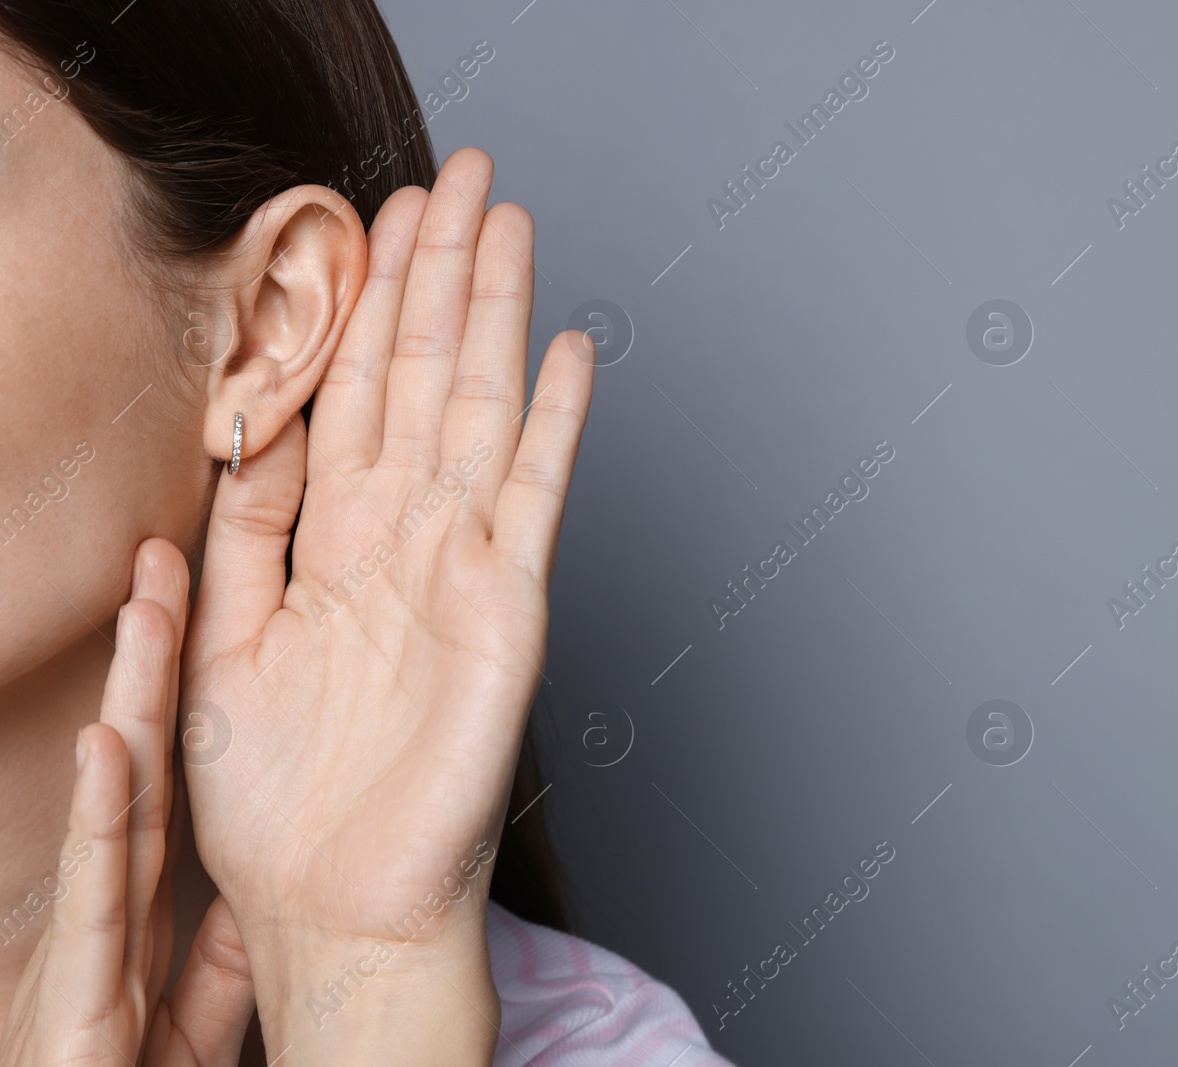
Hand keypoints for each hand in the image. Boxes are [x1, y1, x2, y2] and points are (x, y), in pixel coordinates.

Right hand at [0, 539, 255, 1066]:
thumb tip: (268, 898)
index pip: (167, 775)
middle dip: (151, 664)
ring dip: (128, 705)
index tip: (193, 609)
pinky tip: (106, 746)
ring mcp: (86, 941)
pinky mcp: (74, 995)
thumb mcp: (192, 1011)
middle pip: (141, 762)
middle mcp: (109, 904)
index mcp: (142, 904)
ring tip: (148, 610)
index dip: (180, 696)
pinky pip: (93, 893)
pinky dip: (99, 818)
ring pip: (114, 803)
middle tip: (167, 559)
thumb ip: (229, 951)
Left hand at [179, 148, 593, 1058]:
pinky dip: (557, 422)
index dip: (366, 305)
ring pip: (479, 408)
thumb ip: (242, 537)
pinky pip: (536, 494)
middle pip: (426, 375)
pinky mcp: (513, 605)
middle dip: (438, 272)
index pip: (355, 394)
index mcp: (337, 547)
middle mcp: (406, 541)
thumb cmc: (283, 804)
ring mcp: (465, 566)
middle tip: (458, 178)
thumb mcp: (220, 647)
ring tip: (504, 221)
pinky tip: (566, 352)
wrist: (343, 905)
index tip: (374, 221)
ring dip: (492, 311)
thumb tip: (251, 436)